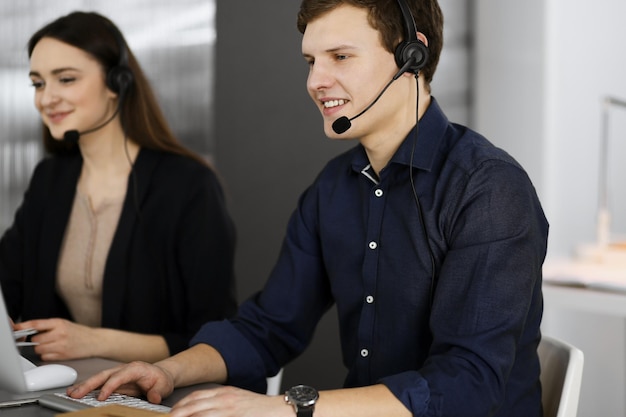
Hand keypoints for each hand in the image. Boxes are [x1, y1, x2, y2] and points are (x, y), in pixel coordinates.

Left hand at [15, 318, 95, 360]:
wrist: (95, 341)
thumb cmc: (79, 332)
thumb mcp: (65, 324)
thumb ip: (49, 326)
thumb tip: (30, 329)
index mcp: (60, 323)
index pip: (37, 324)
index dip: (25, 326)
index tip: (17, 328)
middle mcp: (60, 333)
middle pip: (36, 340)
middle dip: (38, 341)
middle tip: (46, 340)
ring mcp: (61, 345)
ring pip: (39, 349)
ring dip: (42, 349)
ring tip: (51, 346)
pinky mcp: (62, 355)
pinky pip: (45, 357)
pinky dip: (47, 355)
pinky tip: (56, 351)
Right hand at [67, 361, 174, 405]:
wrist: (161, 374)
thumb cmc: (161, 380)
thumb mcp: (164, 386)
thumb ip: (158, 392)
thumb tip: (153, 397)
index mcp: (136, 369)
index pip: (120, 377)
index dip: (109, 387)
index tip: (101, 397)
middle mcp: (124, 369)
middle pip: (104, 375)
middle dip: (89, 384)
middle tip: (76, 394)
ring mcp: (118, 373)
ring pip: (98, 378)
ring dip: (84, 385)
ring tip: (70, 393)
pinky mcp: (114, 379)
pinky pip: (99, 382)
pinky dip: (87, 386)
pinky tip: (76, 392)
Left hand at [170, 386, 289, 416]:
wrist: (283, 411)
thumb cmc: (262, 410)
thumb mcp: (239, 400)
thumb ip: (223, 404)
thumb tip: (206, 410)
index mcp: (225, 393)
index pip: (195, 396)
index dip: (180, 405)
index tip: (172, 412)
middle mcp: (224, 399)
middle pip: (193, 406)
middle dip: (177, 414)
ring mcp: (229, 410)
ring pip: (199, 414)